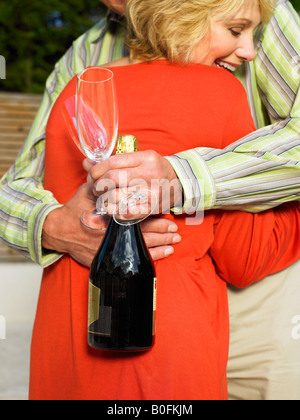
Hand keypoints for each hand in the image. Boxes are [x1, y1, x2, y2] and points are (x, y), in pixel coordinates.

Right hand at [42, 183, 180, 266]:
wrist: (60, 230)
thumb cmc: (75, 209)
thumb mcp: (88, 191)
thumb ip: (102, 179)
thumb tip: (109, 162)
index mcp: (110, 214)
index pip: (138, 213)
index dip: (155, 215)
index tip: (168, 212)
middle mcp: (112, 231)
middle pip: (144, 231)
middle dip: (163, 230)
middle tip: (176, 229)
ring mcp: (111, 246)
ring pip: (143, 246)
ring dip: (162, 242)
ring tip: (175, 240)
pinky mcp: (108, 257)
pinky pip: (135, 258)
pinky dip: (153, 256)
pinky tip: (166, 252)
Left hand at [83, 150, 182, 214]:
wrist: (180, 184)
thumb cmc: (155, 171)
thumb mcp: (139, 160)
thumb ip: (114, 162)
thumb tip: (87, 163)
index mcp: (145, 158)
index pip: (112, 163)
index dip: (96, 170)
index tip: (92, 176)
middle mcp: (149, 173)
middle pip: (112, 178)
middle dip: (98, 184)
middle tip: (96, 188)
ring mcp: (152, 191)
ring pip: (117, 196)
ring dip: (103, 199)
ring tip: (103, 199)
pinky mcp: (152, 207)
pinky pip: (127, 212)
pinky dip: (115, 212)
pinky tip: (111, 209)